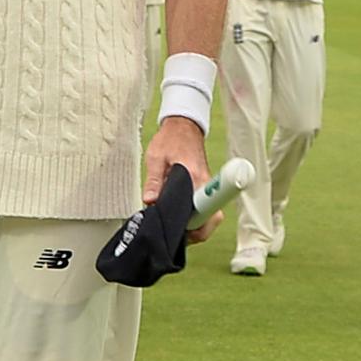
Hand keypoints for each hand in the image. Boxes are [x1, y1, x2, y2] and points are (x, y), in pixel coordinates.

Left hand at [144, 117, 215, 242]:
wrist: (183, 127)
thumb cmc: (170, 140)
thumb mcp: (155, 158)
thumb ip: (154, 181)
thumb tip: (150, 202)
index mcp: (194, 178)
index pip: (205, 209)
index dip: (195, 225)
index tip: (183, 232)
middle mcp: (205, 184)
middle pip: (210, 219)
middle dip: (195, 231)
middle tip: (175, 234)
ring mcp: (207, 187)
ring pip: (209, 216)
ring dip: (196, 226)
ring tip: (176, 229)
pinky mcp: (205, 187)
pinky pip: (205, 209)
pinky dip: (196, 218)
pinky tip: (181, 220)